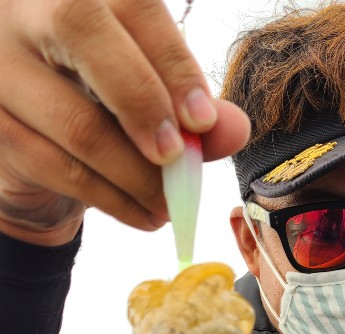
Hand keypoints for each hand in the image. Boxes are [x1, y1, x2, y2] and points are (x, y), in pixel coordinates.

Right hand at [0, 0, 249, 244]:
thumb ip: (193, 112)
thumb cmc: (102, 112)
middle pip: (81, 30)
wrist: (38, 159)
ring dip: (137, 175)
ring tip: (169, 204)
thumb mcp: (152, 103)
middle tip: (177, 157)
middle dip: (143, 101)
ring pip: (77, 120)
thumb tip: (234, 129)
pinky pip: (62, 169)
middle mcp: (26, 10)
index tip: (203, 120)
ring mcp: (1, 66)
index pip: (131, 4)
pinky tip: (144, 215)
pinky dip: (115, 201)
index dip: (172, 61)